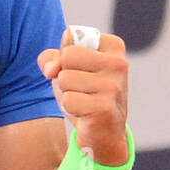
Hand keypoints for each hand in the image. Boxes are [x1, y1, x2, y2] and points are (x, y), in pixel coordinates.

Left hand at [37, 29, 129, 165]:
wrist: (103, 133)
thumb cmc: (84, 94)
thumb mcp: (65, 69)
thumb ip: (51, 58)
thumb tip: (51, 70)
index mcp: (113, 46)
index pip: (70, 36)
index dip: (64, 56)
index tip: (79, 69)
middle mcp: (118, 63)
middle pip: (66, 56)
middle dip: (64, 75)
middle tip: (80, 88)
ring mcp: (113, 85)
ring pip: (65, 79)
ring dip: (67, 93)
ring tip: (83, 101)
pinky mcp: (105, 107)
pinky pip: (69, 100)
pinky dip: (70, 108)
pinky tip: (85, 113)